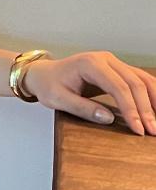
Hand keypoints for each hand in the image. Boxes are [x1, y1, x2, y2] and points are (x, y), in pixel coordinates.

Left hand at [23, 52, 155, 135]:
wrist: (44, 74)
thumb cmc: (49, 85)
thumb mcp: (58, 100)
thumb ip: (82, 108)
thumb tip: (108, 118)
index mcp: (90, 64)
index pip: (118, 87)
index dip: (131, 109)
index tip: (138, 129)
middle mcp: (105, 59)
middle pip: (133, 82)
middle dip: (145, 108)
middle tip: (152, 131)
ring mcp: (113, 62)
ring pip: (141, 79)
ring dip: (153, 101)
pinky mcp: (117, 68)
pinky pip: (139, 79)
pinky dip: (151, 93)